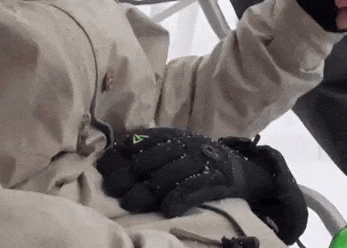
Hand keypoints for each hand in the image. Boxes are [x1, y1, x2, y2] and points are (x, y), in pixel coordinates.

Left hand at [96, 127, 307, 243]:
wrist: (241, 168)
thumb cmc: (199, 161)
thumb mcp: (176, 148)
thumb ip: (149, 151)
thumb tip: (109, 160)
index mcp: (173, 136)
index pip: (142, 140)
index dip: (121, 153)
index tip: (105, 167)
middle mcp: (186, 145)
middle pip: (152, 158)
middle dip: (130, 174)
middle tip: (114, 190)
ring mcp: (201, 161)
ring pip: (170, 173)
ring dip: (148, 189)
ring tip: (130, 203)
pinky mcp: (216, 179)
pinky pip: (195, 188)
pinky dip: (179, 198)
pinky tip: (166, 209)